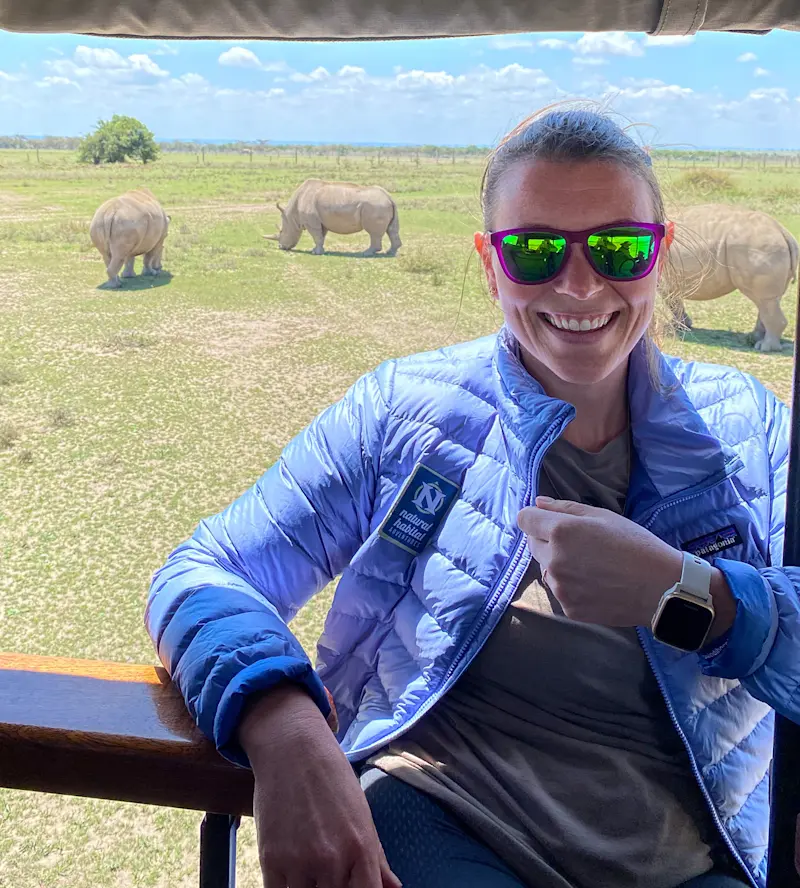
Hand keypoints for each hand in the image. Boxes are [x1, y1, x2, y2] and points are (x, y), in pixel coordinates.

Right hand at [238, 684, 401, 887]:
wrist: (292, 748)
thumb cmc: (332, 778)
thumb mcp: (362, 813)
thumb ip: (377, 858)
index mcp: (362, 847)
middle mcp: (333, 859)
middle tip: (331, 876)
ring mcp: (300, 862)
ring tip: (312, 872)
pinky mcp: (271, 861)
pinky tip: (293, 877)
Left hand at [517, 496, 682, 626]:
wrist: (661, 588)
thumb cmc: (636, 545)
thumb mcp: (603, 516)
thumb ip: (564, 508)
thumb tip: (537, 503)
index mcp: (560, 532)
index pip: (524, 519)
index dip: (535, 517)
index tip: (548, 520)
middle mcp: (553, 560)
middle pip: (532, 544)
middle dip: (546, 539)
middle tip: (578, 543)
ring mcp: (559, 588)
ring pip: (545, 569)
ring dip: (557, 563)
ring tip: (590, 564)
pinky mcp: (568, 608)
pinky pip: (559, 591)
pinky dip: (570, 586)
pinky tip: (595, 583)